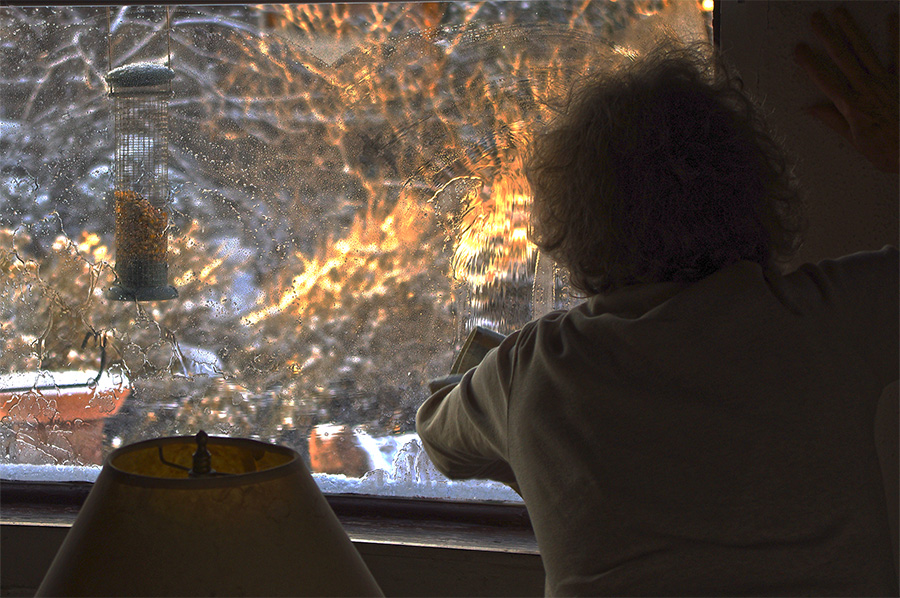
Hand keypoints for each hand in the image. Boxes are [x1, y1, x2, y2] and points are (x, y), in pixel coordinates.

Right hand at [794, 7, 898, 173]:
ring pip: (865, 51)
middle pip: (843, 58)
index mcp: (852, 107)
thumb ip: (835, 121)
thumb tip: (812, 108)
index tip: (799, 49)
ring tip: (840, 12)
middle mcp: (868, 89)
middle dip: (828, 36)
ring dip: (852, 30)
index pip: (825, 80)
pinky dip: (896, 36)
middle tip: (816, 18)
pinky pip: (899, 54)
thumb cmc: (890, 152)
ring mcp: (887, 81)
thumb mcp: (857, 143)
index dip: (810, 63)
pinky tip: (892, 18)